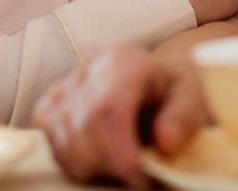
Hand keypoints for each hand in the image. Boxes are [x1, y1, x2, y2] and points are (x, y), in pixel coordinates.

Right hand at [33, 46, 206, 188]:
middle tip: (139, 173)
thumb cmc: (170, 93)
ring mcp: (60, 90)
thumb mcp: (191, 99)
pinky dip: (78, 163)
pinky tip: (103, 153)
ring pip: (66, 146)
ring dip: (96, 167)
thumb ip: (183, 119)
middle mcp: (85, 71)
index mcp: (122, 62)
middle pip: (84, 132)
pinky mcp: (46, 110)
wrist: (151, 83)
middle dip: (112, 165)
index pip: (108, 110)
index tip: (142, 177)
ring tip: (125, 157)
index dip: (121, 152)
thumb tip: (166, 143)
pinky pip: (54, 150)